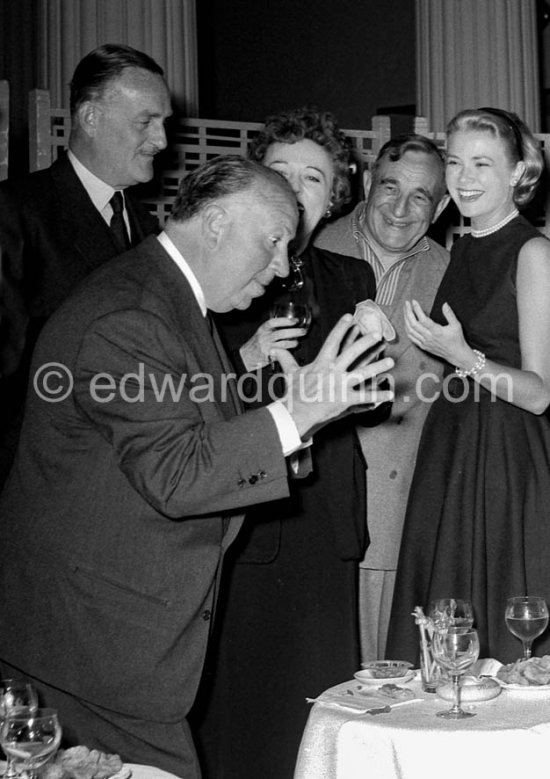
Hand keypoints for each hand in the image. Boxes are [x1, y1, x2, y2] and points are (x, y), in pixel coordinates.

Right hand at [239, 317, 307, 370]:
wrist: (245, 357)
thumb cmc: (255, 344)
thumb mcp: (261, 333)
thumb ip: (272, 329)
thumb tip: (289, 324)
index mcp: (262, 329)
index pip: (273, 323)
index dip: (284, 321)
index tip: (295, 321)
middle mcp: (264, 337)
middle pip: (280, 333)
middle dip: (294, 332)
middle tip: (303, 331)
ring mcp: (266, 347)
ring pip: (282, 343)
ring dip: (293, 342)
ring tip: (297, 342)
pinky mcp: (268, 356)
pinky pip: (280, 353)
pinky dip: (288, 350)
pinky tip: (292, 349)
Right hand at [271, 314, 393, 439]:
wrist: (296, 413)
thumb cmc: (293, 394)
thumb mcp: (290, 374)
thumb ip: (286, 360)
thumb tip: (274, 350)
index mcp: (321, 363)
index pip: (332, 340)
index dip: (341, 327)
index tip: (350, 317)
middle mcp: (333, 370)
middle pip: (352, 353)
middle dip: (366, 343)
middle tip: (377, 335)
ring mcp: (341, 384)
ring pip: (363, 373)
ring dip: (378, 367)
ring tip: (391, 362)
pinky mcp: (346, 399)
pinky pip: (365, 397)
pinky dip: (378, 396)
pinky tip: (390, 393)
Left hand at [404, 300, 471, 364]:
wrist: (456, 354)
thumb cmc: (457, 340)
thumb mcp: (456, 325)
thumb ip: (449, 314)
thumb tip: (445, 304)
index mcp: (436, 331)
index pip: (422, 319)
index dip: (416, 309)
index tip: (414, 302)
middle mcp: (429, 337)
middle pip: (413, 324)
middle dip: (408, 312)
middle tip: (407, 304)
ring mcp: (424, 342)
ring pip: (410, 330)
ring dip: (406, 320)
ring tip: (405, 310)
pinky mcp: (423, 346)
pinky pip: (411, 337)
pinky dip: (407, 329)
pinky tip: (406, 322)